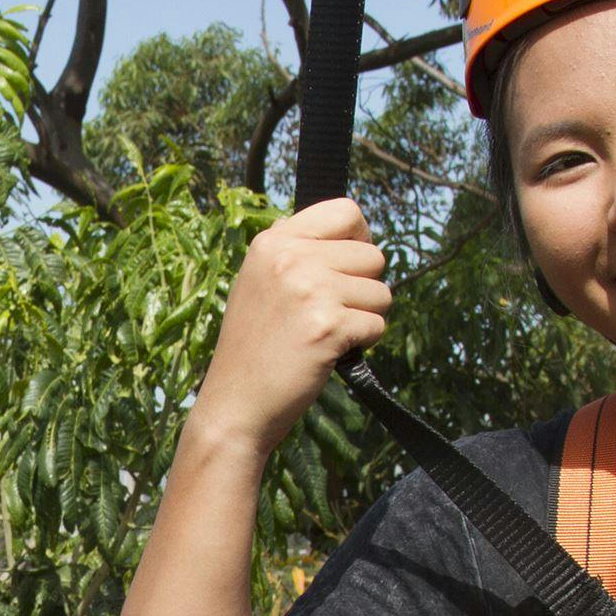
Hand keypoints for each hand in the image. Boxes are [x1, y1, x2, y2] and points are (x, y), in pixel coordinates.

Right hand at [192, 196, 391, 455]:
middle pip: (372, 255)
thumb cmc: (253, 347)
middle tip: (332, 313)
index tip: (351, 265)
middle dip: (364, 288)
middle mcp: (290, 258)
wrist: (235, 404)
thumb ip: (297, 252)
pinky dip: (362, 344)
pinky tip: (328, 353)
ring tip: (326, 334)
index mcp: (272, 242)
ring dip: (365, 317)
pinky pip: (376, 325)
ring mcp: (309, 291)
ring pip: (380, 292)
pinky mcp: (327, 326)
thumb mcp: (259, 281)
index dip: (360, 238)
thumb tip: (351, 231)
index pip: (346, 210)